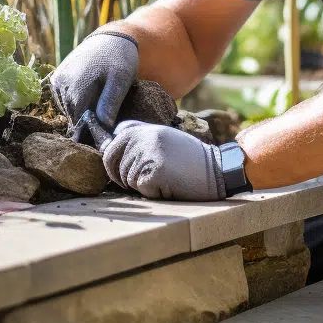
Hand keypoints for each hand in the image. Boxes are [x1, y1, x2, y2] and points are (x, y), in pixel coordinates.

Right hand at [49, 31, 138, 129]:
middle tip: (104, 116)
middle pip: (72, 116)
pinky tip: (89, 94)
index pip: (79, 123)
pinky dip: (75, 100)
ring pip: (67, 108)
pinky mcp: (57, 77)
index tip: (105, 128)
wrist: (111, 37)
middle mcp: (62, 86)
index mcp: (76, 89)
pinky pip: (63, 98)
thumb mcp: (121, 80)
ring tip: (98, 101)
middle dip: (86, 119)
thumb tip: (103, 126)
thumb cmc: (120, 59)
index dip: (92, 128)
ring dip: (81, 109)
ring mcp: (57, 81)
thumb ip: (110, 103)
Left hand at [102, 120, 223, 200]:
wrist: (216, 170)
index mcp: (142, 129)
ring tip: (166, 177)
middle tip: (148, 179)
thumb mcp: (162, 138)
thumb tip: (106, 146)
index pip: (111, 148)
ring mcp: (149, 153)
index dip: (113, 165)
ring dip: (143, 186)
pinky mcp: (155, 171)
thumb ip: (137, 138)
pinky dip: (154, 193)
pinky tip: (170, 185)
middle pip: (115, 166)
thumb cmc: (188, 159)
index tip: (122, 173)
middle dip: (126, 178)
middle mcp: (143, 138)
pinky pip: (142, 189)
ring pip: (128, 180)